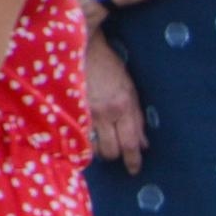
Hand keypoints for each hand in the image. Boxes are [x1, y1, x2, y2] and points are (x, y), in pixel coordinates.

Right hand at [85, 35, 146, 174]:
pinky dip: (83, 139)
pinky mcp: (71, 107)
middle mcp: (106, 112)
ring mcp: (86, 110)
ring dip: (98, 150)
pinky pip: (79, 132)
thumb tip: (143, 143)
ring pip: (93, 145)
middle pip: (112, 149)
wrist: (82, 46)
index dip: (133, 160)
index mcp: (124, 106)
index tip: (134, 169)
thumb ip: (137, 118)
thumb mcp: (130, 90)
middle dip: (115, 156)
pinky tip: (85, 137)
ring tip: (101, 145)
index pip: (131, 143)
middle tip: (116, 155)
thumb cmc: (110, 66)